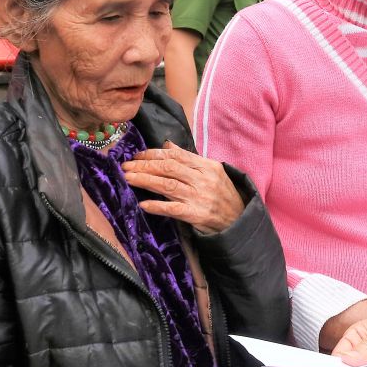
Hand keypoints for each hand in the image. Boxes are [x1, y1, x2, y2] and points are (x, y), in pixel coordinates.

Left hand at [123, 142, 244, 233]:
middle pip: (168, 168)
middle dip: (144, 165)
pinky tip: (143, 204)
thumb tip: (167, 145)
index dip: (154, 154)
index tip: (137, 155)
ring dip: (145, 181)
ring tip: (128, 178)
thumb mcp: (211, 171)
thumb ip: (189, 159)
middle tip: (126, 166)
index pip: (176, 155)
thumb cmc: (223, 195)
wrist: (239, 220)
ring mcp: (199, 197)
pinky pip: (173, 209)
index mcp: (207, 166)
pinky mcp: (197, 215)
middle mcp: (203, 179)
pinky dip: (158, 206)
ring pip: (167, 186)